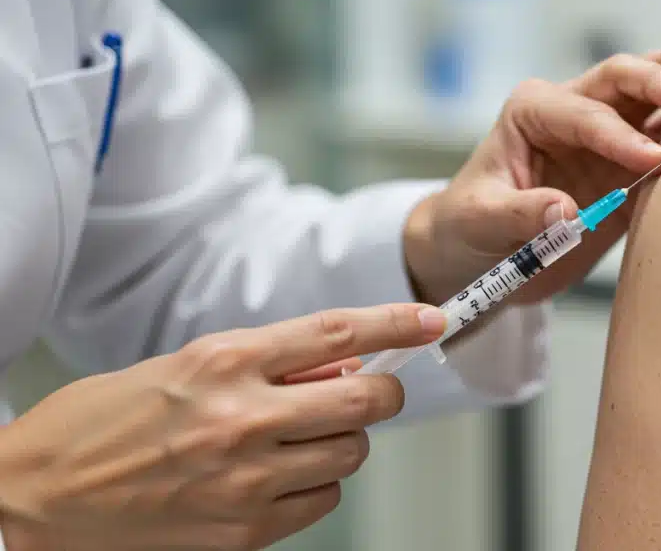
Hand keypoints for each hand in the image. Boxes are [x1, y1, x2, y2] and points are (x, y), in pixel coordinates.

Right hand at [0, 303, 445, 550]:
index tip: (431, 321)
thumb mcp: (183, 366)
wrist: (34, 499)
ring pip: (350, 454)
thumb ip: (266, 363)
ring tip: (291, 440)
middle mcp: (243, 416)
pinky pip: (323, 502)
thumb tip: (340, 366)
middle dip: (382, 394)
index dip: (396, 324)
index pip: (337, 333)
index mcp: (224, 361)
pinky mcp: (245, 531)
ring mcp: (246, 478)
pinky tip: (275, 479)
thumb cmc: (102, 424)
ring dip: (338, 442)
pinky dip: (315, 487)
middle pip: (366, 401)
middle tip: (367, 393)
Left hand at [404, 42, 660, 303]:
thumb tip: (564, 213)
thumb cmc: (468, 224)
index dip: (617, 135)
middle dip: (658, 79)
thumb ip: (519, 213)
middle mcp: (575, 110)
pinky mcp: (629, 167)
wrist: (480, 251)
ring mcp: (607, 136)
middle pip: (624, 78)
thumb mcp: (480, 219)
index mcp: (535, 110)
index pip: (584, 113)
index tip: (649, 159)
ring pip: (654, 100)